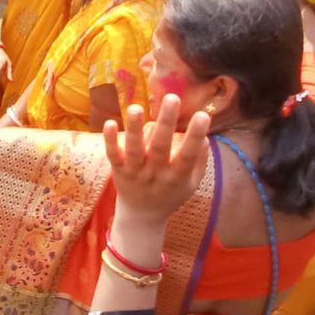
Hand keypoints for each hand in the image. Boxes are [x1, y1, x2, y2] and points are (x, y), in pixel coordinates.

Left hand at [103, 94, 210, 225]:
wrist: (142, 216)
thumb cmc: (171, 194)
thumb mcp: (191, 184)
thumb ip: (200, 160)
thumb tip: (205, 136)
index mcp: (176, 176)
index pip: (188, 155)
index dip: (195, 136)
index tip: (203, 115)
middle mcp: (156, 173)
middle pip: (160, 147)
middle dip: (166, 122)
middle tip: (172, 98)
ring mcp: (135, 172)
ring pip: (134, 149)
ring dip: (134, 129)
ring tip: (136, 108)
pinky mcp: (118, 170)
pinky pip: (113, 155)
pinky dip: (110, 140)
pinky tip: (110, 123)